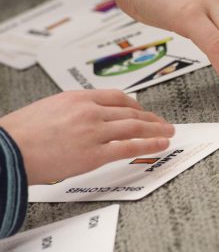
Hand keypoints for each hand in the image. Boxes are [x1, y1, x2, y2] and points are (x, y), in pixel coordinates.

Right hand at [0, 90, 173, 184]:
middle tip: (163, 123)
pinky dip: (150, 144)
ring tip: (168, 133)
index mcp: (78, 98)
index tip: (143, 111)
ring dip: (156, 130)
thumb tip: (89, 117)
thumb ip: (73, 110)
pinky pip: (130, 147)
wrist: (6, 150)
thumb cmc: (20, 133)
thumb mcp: (49, 109)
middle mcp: (89, 111)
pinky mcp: (93, 153)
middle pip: (130, 112)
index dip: (136, 105)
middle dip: (150, 118)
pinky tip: (161, 144)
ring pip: (135, 127)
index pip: (117, 97)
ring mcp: (93, 132)